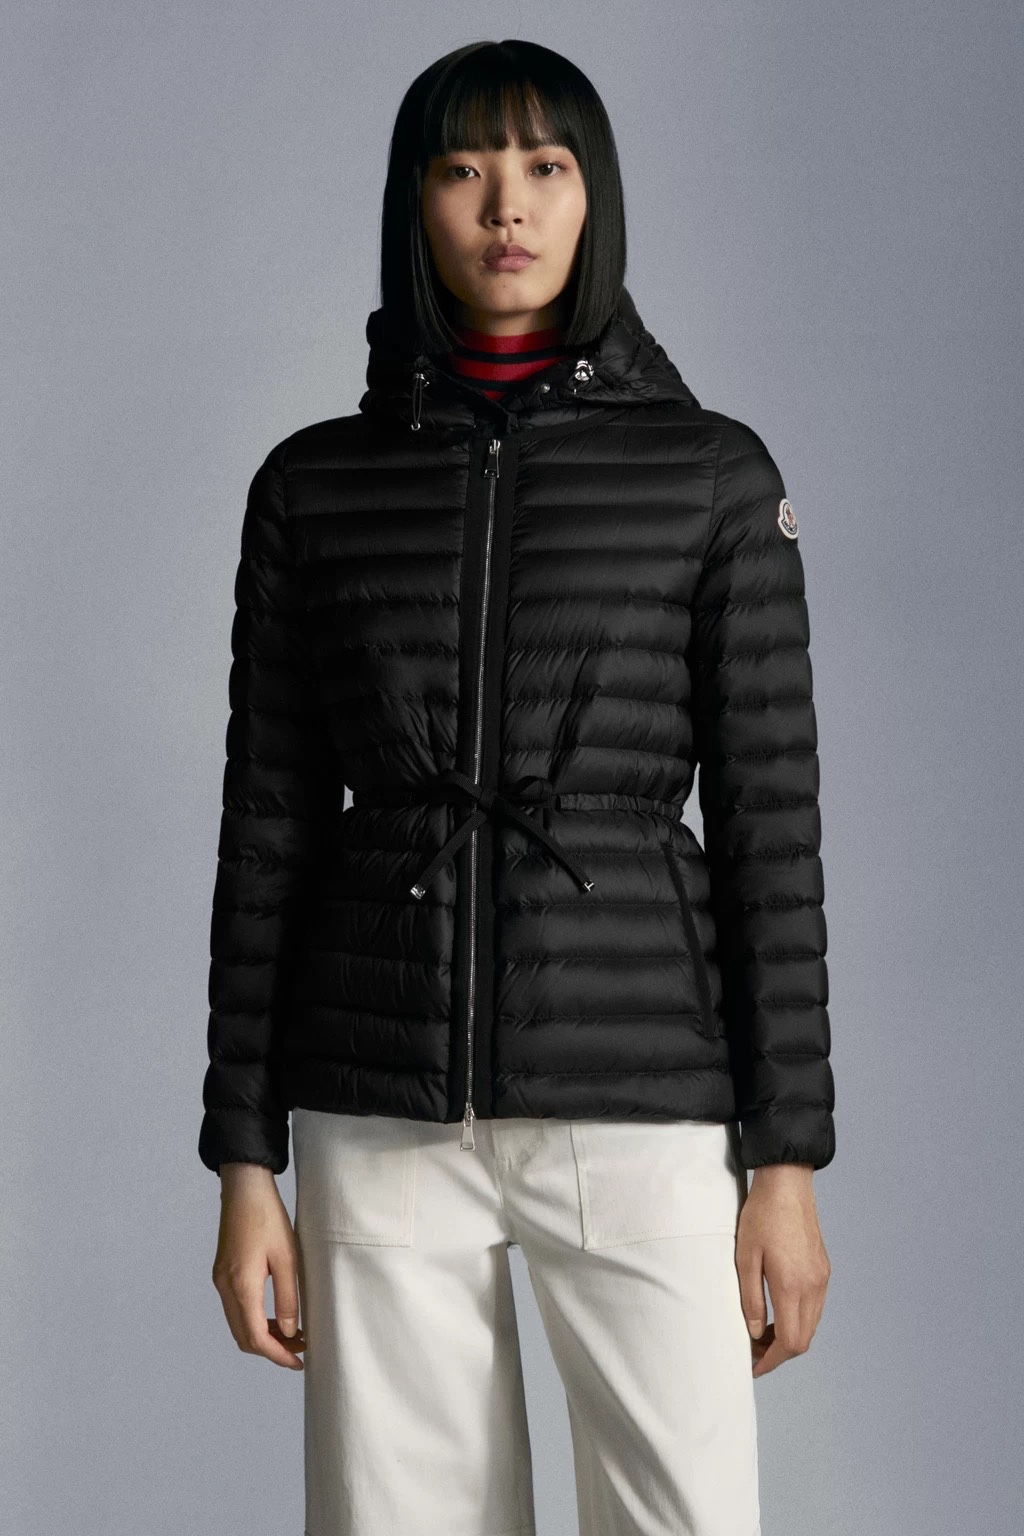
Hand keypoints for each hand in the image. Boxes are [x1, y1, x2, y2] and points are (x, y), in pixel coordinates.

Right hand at [211, 1164, 305, 1369]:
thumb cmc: (267, 1217)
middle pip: (244, 1337)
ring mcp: (220, 1281)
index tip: (299, 1361)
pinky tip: (276, 1315)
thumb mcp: (287, 1257)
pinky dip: (255, 1320)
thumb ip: (288, 1297)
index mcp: (241, 1286)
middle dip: (271, 1349)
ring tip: (293, 1333)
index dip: (278, 1355)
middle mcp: (225, 1288)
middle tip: (301, 1347)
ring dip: (263, 1335)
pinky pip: (236, 1309)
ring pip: (239, 1325)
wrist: (244, 1188)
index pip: (256, 1337)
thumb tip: (290, 1332)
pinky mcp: (222, 1274)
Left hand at [736, 1164, 830, 1378]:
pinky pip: (815, 1308)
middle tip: (752, 1352)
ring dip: (789, 1337)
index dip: (771, 1361)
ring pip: (811, 1325)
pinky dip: (798, 1320)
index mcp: (793, 1285)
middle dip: (778, 1353)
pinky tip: (778, 1312)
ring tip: (761, 1334)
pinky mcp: (823, 1269)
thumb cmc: (762, 1215)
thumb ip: (750, 1299)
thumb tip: (755, 1333)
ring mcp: (822, 1278)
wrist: (787, 1182)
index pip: (790, 1342)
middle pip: (803, 1340)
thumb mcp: (745, 1257)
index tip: (752, 1366)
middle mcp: (814, 1286)